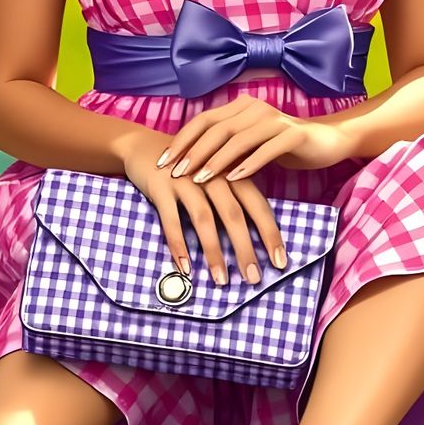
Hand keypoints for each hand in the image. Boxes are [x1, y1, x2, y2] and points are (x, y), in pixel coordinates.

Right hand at [118, 124, 283, 288]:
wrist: (143, 144)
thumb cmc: (188, 165)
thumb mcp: (216, 174)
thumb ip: (235, 196)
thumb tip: (258, 237)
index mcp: (231, 171)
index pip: (257, 205)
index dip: (270, 234)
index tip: (280, 262)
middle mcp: (211, 174)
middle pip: (233, 214)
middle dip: (245, 248)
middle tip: (253, 278)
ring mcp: (185, 180)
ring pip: (204, 219)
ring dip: (213, 252)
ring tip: (221, 280)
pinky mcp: (160, 187)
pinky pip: (170, 220)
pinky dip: (178, 244)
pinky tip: (185, 267)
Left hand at [157, 92, 357, 181]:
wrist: (327, 140)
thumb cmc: (282, 146)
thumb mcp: (249, 145)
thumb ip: (225, 148)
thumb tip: (189, 164)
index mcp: (240, 108)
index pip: (203, 121)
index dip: (181, 140)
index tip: (162, 161)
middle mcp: (254, 108)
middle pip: (216, 129)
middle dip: (193, 151)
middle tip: (174, 172)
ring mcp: (275, 119)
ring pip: (238, 138)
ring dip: (216, 159)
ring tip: (199, 179)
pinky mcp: (294, 134)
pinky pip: (267, 149)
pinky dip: (249, 164)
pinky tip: (234, 180)